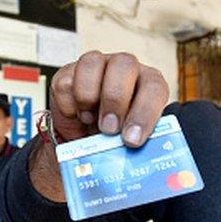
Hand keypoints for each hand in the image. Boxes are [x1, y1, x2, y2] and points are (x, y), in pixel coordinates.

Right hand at [51, 51, 168, 146]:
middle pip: (124, 64)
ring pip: (91, 63)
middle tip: (109, 128)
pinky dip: (69, 105)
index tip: (132, 139)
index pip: (155, 87)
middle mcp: (124, 68)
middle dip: (115, 99)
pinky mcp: (68, 73)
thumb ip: (135, 140)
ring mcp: (95, 66)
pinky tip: (75, 116)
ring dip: (89, 96)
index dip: (145, 112)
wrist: (83, 137)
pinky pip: (65, 83)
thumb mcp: (128, 138)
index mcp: (148, 82)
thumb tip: (138, 158)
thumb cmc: (113, 135)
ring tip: (88, 120)